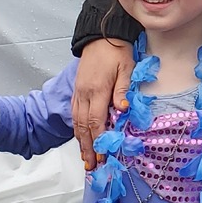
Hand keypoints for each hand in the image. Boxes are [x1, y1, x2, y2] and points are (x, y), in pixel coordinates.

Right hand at [72, 38, 133, 169]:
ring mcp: (78, 92)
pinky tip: (81, 138)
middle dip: (88, 148)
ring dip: (81, 142)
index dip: (99, 141)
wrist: (100, 36)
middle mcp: (84, 93)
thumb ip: (122, 90)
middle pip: (84, 127)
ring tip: (85, 159)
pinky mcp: (77, 90)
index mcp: (97, 89)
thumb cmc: (117, 51)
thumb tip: (122, 110)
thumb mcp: (126, 68)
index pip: (96, 121)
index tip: (103, 157)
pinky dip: (78, 129)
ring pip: (77, 122)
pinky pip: (75, 113)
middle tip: (92, 166)